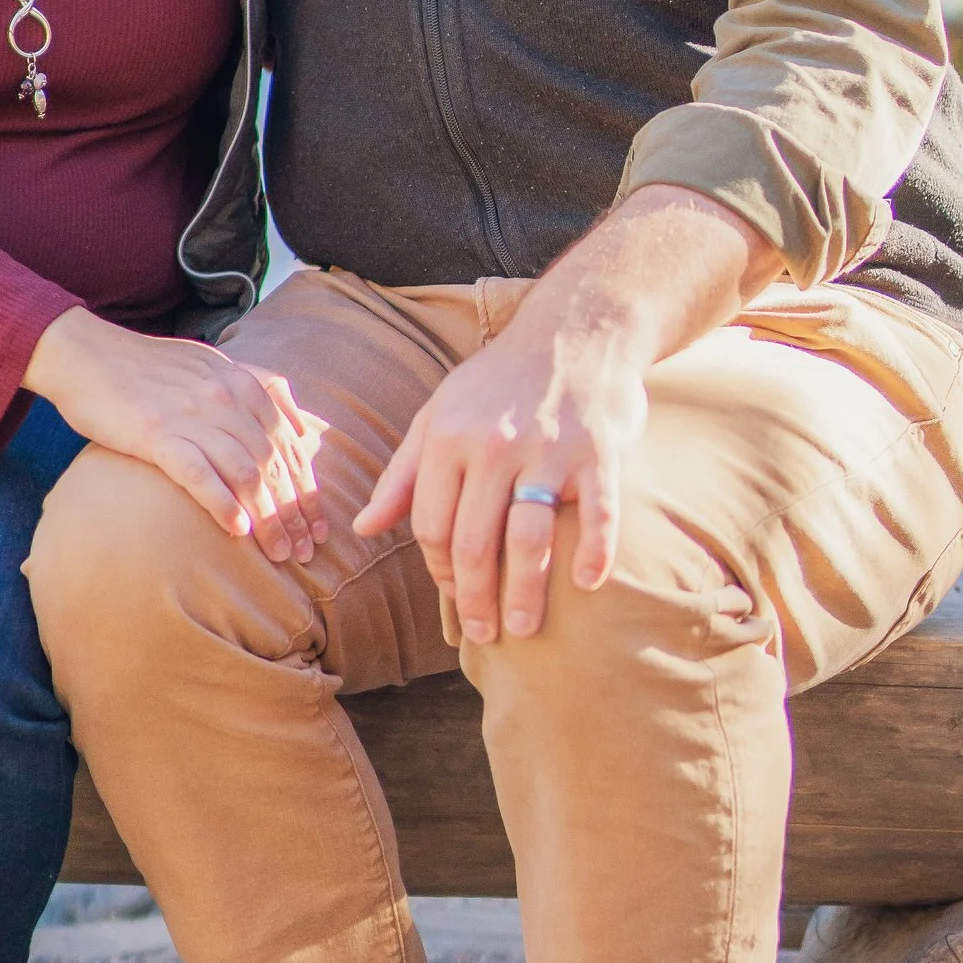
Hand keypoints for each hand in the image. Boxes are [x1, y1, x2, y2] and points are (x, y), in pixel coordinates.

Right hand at [25, 306, 327, 560]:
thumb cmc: (150, 368)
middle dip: (294, 511)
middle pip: (272, 463)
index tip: (318, 527)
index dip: (308, 489)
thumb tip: (310, 428)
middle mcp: (223, 397)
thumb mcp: (214, 368)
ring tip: (279, 552)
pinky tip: (238, 529)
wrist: (86, 354)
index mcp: (241, 383)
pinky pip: (198, 472)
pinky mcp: (155, 433)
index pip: (288, 444)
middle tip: (305, 552)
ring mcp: (190, 414)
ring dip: (267, 517)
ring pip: (244, 472)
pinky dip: (222, 502)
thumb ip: (263, 393)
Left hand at [358, 184, 778, 642]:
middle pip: (476, 542)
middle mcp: (495, 446)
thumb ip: (402, 474)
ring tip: (524, 628)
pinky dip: (594, 552)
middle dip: (476, 598)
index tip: (454, 596)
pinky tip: (585, 584)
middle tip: (487, 633)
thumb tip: (363, 529)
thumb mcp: (437, 414)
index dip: (440, 570)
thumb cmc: (498, 380)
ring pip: (530, 537)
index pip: (434, 526)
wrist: (575, 329)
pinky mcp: (600, 452)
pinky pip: (599, 513)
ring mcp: (550, 450)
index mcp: (449, 439)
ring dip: (525, 592)